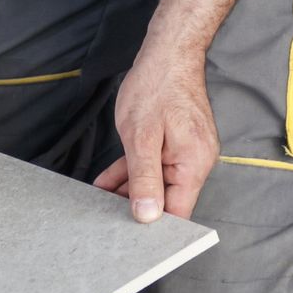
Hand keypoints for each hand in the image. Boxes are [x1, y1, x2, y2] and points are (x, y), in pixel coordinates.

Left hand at [93, 38, 218, 222]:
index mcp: (194, 164)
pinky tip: (105, 183)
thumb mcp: (141, 138)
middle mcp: (195, 162)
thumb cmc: (156, 88)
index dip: (156, 228)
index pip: (179, 211)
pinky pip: (150, 166)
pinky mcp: (173, 144)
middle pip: (166, 199)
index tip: (130, 239)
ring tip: (98, 201)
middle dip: (136, 209)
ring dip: (127, 191)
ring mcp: (185, 153)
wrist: (167, 54)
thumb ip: (144, 178)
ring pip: (154, 183)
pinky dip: (129, 173)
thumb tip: (148, 215)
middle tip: (104, 219)